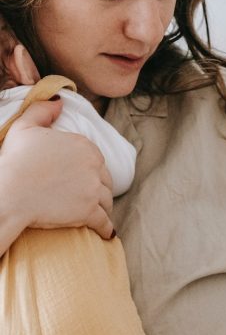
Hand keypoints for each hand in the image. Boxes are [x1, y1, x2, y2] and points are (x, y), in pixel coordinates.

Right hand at [0, 101, 114, 238]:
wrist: (9, 193)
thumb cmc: (15, 161)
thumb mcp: (25, 128)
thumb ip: (43, 110)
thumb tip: (59, 101)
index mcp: (84, 145)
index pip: (96, 159)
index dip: (90, 170)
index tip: (82, 178)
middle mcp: (94, 165)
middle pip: (104, 180)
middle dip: (98, 188)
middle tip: (89, 197)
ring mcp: (93, 189)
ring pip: (106, 200)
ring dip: (103, 207)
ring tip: (97, 213)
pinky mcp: (90, 212)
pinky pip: (105, 223)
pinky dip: (107, 228)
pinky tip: (106, 233)